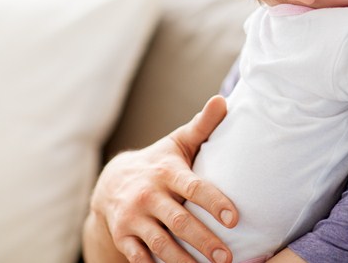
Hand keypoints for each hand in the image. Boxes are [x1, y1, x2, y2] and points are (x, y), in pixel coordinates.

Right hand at [83, 96, 237, 262]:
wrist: (112, 181)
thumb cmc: (159, 161)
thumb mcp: (178, 142)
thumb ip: (203, 125)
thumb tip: (223, 100)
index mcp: (167, 172)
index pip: (194, 188)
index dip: (214, 203)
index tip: (234, 218)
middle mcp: (149, 195)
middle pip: (180, 221)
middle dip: (204, 241)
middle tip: (228, 257)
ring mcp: (133, 217)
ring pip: (160, 244)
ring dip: (183, 261)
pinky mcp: (122, 235)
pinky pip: (138, 256)